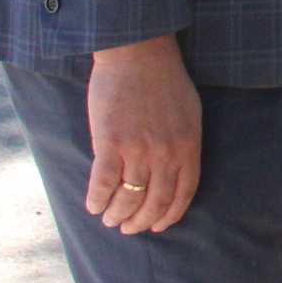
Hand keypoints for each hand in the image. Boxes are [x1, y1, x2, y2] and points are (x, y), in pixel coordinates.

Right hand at [85, 33, 200, 233]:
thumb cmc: (165, 81)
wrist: (139, 54)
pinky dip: (96, 200)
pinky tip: (93, 206)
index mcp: (189, 146)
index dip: (170, 215)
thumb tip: (175, 170)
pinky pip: (102, 183)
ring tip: (110, 220)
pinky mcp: (110, 143)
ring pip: (128, 198)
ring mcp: (138, 149)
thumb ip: (184, 143)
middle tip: (129, 228)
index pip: (183, 193)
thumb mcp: (188, 113)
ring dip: (117, 215)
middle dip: (141, 221)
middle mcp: (166, 153)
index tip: (158, 226)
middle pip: (155, 201)